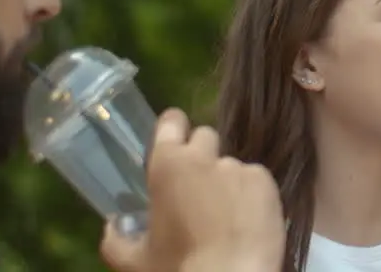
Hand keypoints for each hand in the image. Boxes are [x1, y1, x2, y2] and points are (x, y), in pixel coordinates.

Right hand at [99, 108, 285, 271]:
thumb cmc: (178, 269)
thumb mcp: (133, 261)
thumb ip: (117, 239)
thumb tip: (114, 226)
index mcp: (168, 166)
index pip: (171, 123)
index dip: (173, 128)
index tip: (174, 141)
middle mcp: (205, 158)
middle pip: (205, 137)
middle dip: (201, 155)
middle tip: (198, 188)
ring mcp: (238, 168)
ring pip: (231, 164)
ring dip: (227, 181)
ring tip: (226, 214)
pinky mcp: (266, 182)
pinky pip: (255, 180)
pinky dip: (252, 195)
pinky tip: (247, 221)